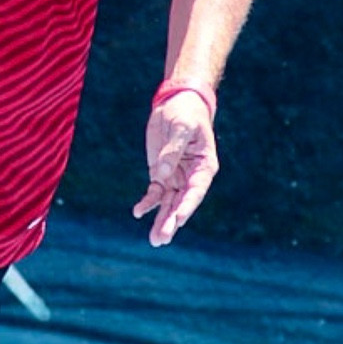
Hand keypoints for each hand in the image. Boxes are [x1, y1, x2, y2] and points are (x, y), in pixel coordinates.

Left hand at [133, 89, 218, 246]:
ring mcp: (176, 177)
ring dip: (161, 221)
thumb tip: (160, 175)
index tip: (177, 220)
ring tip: (155, 240)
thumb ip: (171, 151)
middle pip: (181, 203)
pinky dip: (147, 203)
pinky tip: (138, 212)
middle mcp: (191, 176)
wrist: (177, 103)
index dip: (187, 206)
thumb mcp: (180, 127)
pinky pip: (155, 193)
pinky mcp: (161, 174)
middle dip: (171, 222)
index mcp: (204, 166)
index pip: (196, 191)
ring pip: (168, 204)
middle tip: (160, 240)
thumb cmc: (185, 113)